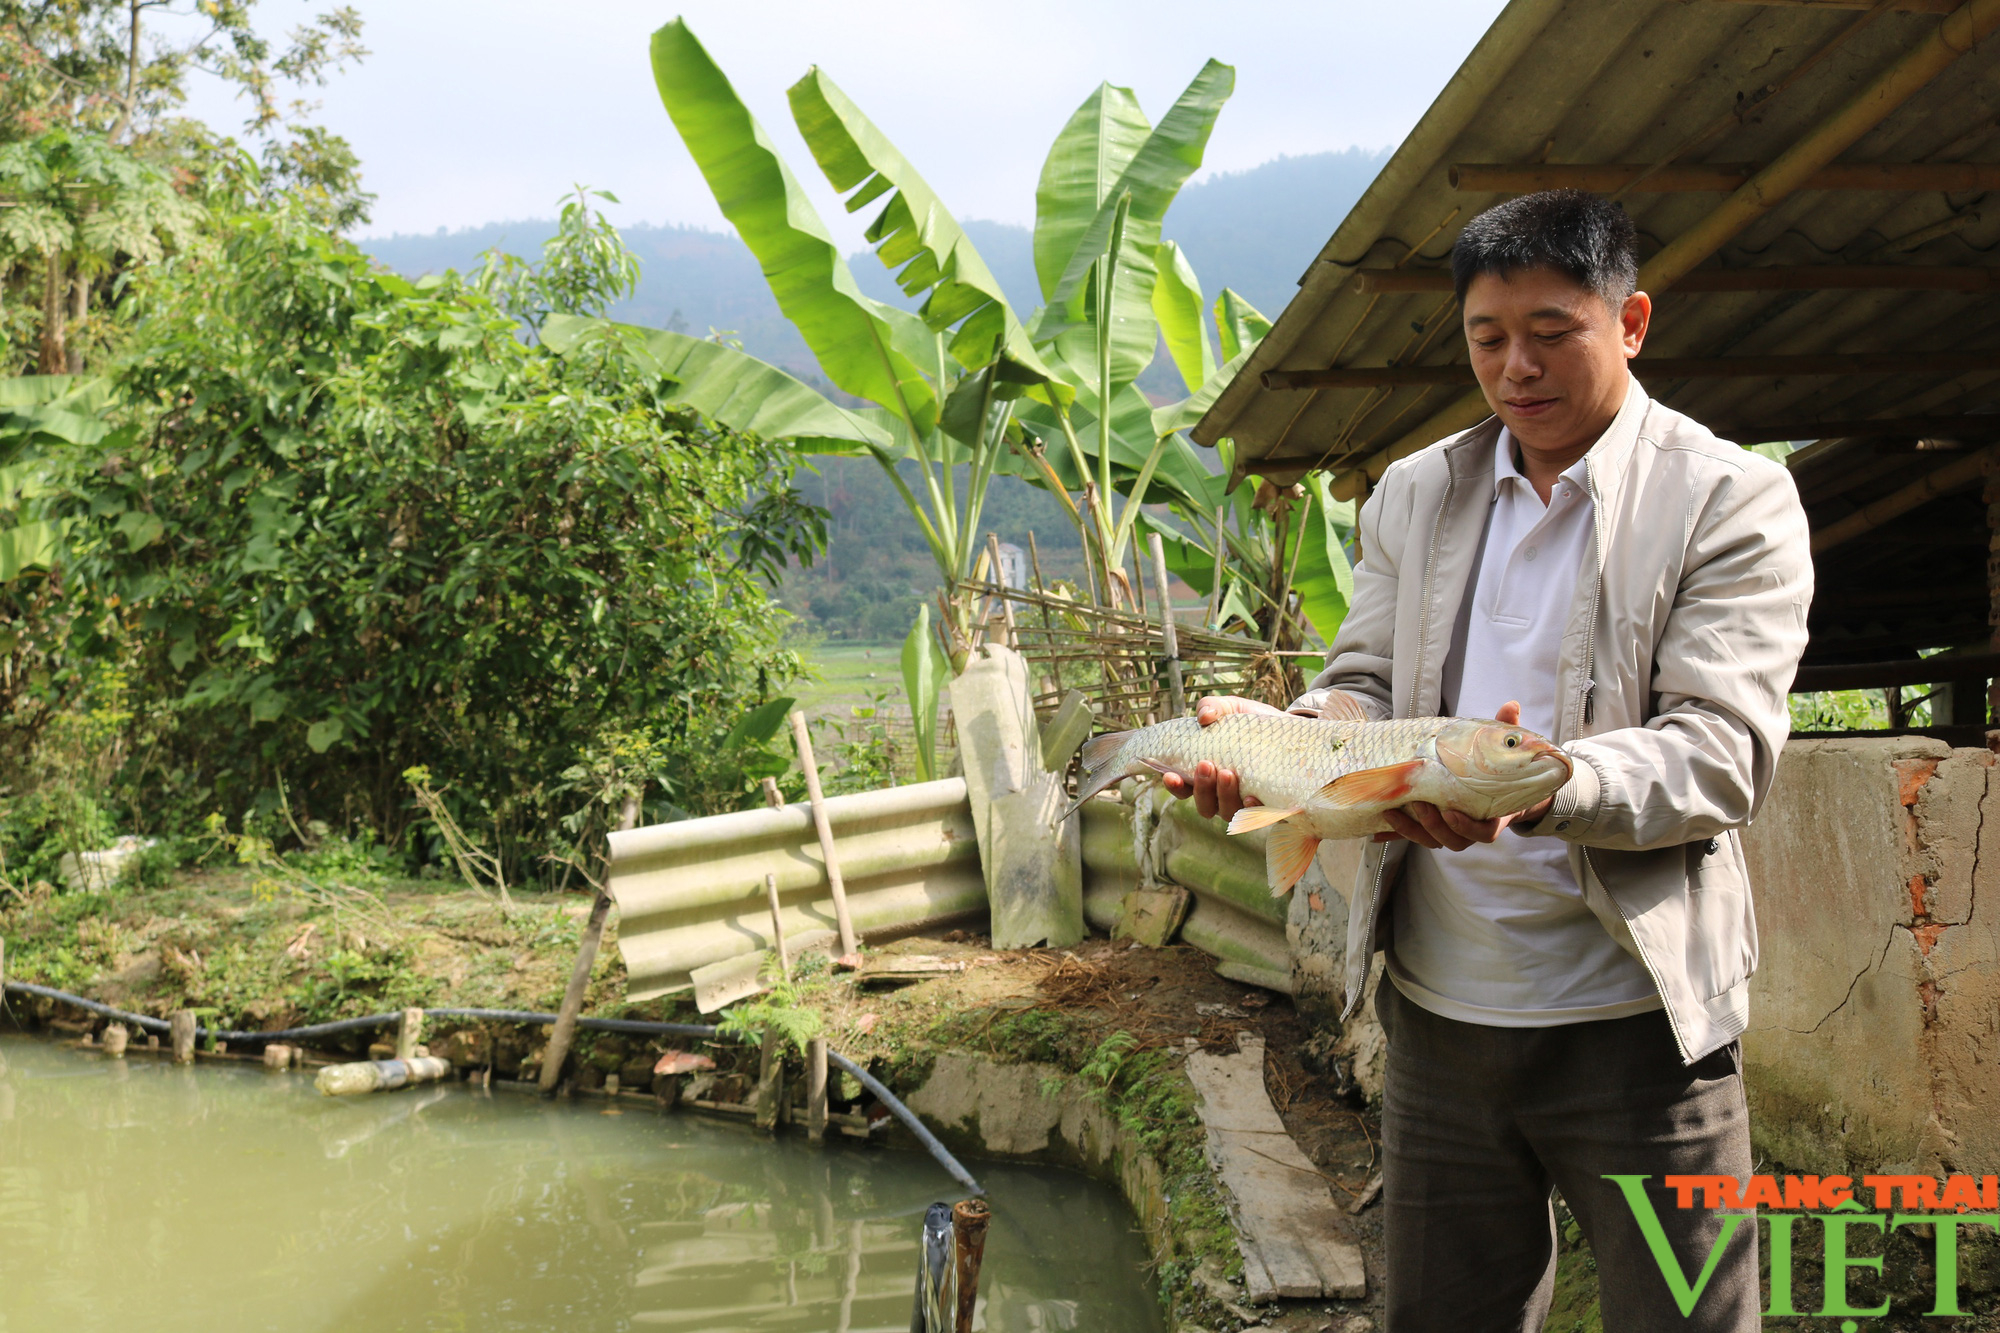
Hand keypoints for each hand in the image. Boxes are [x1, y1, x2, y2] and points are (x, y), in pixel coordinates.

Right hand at [1158, 695, 1282, 819]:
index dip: (1175, 786)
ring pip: (1227, 812)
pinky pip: (1257, 817)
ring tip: (1228, 773)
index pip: (1183, 788)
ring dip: (1224, 796)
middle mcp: (1222, 795)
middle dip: (1201, 787)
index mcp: (1206, 776)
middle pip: (1204, 805)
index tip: (1171, 775)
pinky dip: (1252, 810)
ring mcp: (1244, 803)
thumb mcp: (1232, 709)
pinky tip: (1252, 797)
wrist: (1291, 732)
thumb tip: (1204, 716)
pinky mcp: (1270, 807)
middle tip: (1206, 764)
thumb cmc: (1254, 723)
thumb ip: (1213, 707)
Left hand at [1371, 700, 1555, 849]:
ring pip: (1432, 840)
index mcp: (1492, 815)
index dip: (1468, 827)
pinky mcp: (1432, 828)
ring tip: (1393, 811)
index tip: (1451, 812)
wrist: (1496, 788)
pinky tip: (1377, 831)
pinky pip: (1415, 836)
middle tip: (1420, 804)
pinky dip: (1397, 835)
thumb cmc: (1499, 770)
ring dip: (1411, 830)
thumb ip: (1507, 731)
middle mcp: (1470, 827)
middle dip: (1434, 826)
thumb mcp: (1503, 751)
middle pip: (1454, 840)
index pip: (1484, 832)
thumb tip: (1511, 705)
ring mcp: (1451, 830)